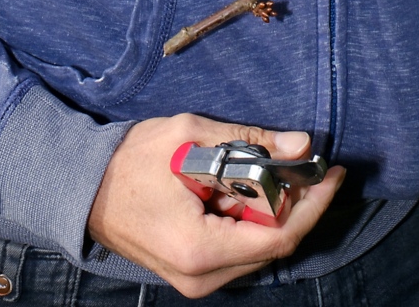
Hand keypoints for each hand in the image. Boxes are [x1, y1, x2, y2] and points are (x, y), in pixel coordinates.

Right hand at [87, 112, 344, 297]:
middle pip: (272, 246)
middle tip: (299, 161)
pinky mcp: (192, 275)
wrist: (85, 189)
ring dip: (270, 210)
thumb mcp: (192, 136)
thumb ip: (250, 141)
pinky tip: (240, 188)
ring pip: (257, 250)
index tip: (333, 172)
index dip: (313, 204)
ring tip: (262, 168)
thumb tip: (301, 144)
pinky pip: (238, 250)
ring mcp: (195, 282)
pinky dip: (249, 220)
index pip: (279, 237)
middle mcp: (201, 278)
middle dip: (294, 203)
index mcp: (201, 249)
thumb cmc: (131, 161)